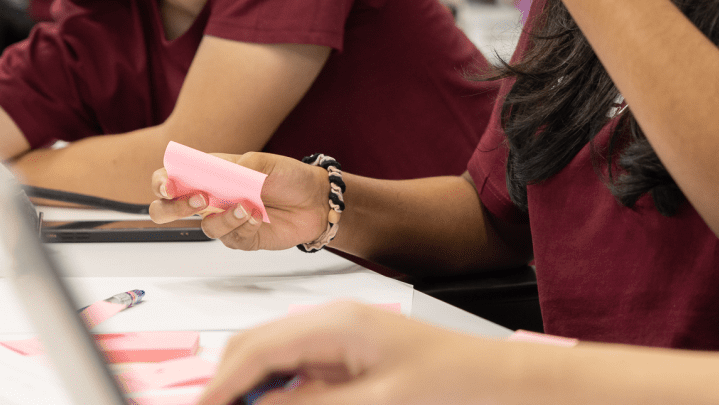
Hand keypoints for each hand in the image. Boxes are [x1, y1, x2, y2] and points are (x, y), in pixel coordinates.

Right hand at [148, 151, 328, 250]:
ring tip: (247, 206)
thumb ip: (243, 166)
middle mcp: (211, 198)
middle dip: (173, 208)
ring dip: (223, 218)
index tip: (170, 185)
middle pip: (168, 209)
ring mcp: (224, 219)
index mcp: (210, 173)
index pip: (171, 177)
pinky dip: (242, 227)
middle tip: (199, 200)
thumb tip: (223, 174)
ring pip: (204, 227)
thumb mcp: (267, 162)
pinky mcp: (240, 238)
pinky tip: (258, 216)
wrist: (317, 199)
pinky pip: (230, 239)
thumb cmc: (288, 176)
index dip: (162, 182)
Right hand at [199, 301, 518, 404]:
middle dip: (228, 388)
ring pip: (272, 365)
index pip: (254, 351)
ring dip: (253, 393)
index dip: (218, 389)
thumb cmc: (454, 381)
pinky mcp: (350, 359)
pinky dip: (279, 396)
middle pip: (255, 352)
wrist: (499, 381)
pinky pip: (297, 376)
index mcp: (336, 323)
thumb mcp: (376, 404)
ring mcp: (340, 340)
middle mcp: (332, 323)